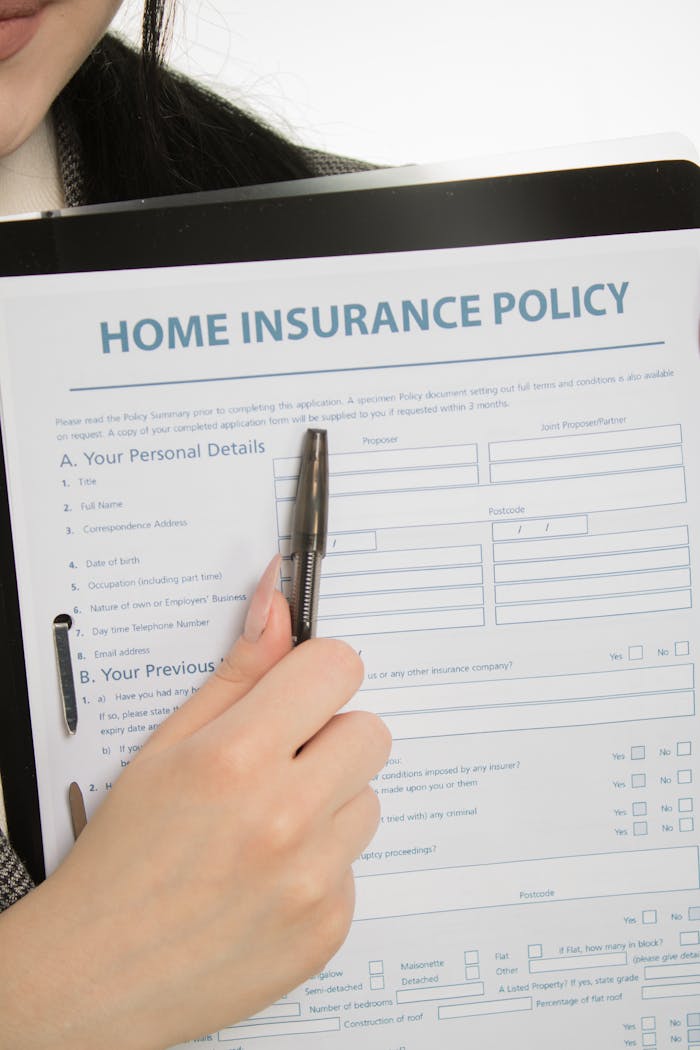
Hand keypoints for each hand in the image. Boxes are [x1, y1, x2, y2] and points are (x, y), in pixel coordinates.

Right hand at [0, 577, 390, 1049]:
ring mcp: (312, 878)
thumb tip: (277, 605)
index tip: (301, 690)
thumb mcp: (168, 746)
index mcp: (239, 758)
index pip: (338, 669)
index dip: (317, 674)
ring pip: (368, 800)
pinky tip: (269, 876)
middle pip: (369, 733)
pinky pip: (356, 865)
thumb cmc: (124, 853)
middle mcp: (285, 817)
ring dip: (330, 803)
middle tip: (279, 765)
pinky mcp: (328, 926)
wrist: (101, 968)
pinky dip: (322, 864)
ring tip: (266, 827)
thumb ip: (237, 672)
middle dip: (330, 738)